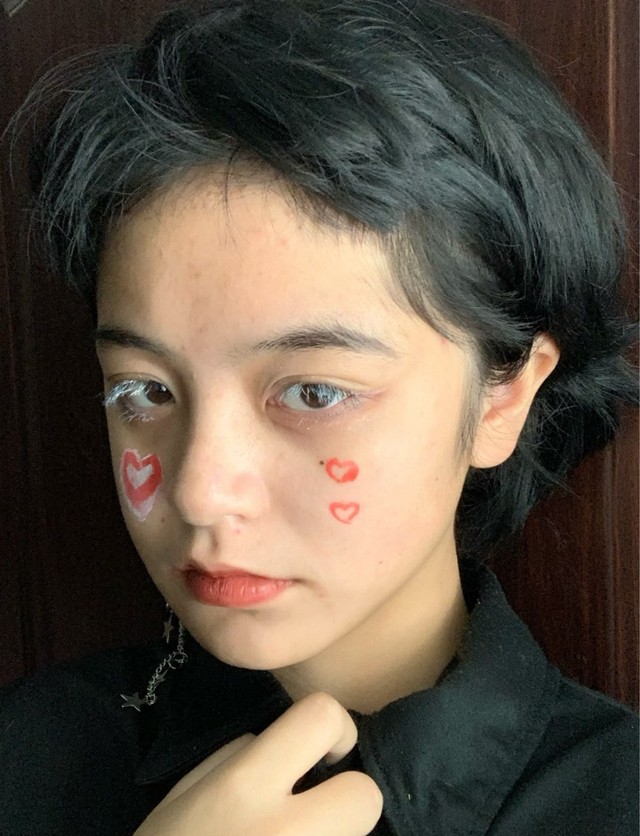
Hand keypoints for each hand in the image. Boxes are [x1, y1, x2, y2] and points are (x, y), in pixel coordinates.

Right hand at [134, 691, 382, 834]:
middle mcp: (287, 833)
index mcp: (244, 788)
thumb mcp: (184, 799)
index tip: (322, 756)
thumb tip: (287, 745)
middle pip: (367, 795)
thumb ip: (237, 759)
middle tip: (319, 814)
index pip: (322, 717)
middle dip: (349, 802)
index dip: (333, 730)